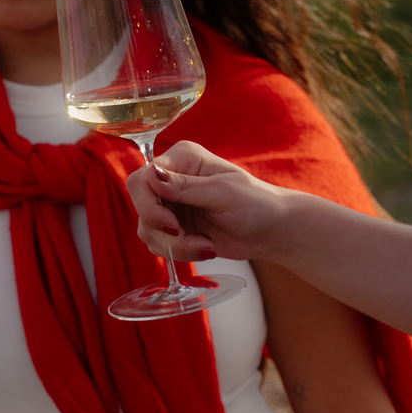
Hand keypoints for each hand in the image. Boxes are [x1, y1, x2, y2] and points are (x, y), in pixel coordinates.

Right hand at [125, 139, 297, 262]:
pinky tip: (205, 247)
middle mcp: (170, 180)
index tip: (171, 223)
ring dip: (175, 245)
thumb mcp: (222, 192)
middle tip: (187, 237)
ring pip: (147, 230)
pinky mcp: (174, 229)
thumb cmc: (255, 203)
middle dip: (163, 230)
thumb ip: (185, 186)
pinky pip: (159, 245)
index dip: (148, 205)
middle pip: (140, 207)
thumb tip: (151, 173)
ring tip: (205, 245)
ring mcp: (171, 205)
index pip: (142, 179)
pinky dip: (180, 253)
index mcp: (182, 159)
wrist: (270, 230)